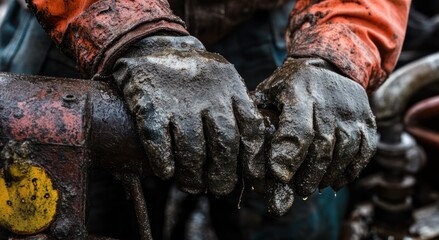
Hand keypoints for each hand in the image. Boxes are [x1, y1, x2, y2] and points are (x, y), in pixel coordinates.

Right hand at [112, 35, 264, 195]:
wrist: (154, 44)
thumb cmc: (195, 75)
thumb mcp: (223, 81)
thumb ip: (237, 110)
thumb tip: (249, 159)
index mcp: (232, 87)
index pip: (251, 129)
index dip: (253, 159)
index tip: (251, 179)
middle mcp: (209, 93)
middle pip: (224, 143)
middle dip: (223, 174)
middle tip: (220, 190)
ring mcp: (179, 98)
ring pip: (192, 148)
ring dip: (193, 174)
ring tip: (193, 186)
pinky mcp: (150, 103)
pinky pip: (158, 141)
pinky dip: (164, 162)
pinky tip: (167, 173)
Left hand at [255, 58, 375, 196]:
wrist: (329, 64)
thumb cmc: (290, 86)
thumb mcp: (269, 91)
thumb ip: (258, 117)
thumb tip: (246, 151)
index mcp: (299, 91)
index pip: (297, 130)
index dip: (288, 157)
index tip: (280, 177)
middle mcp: (328, 99)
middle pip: (322, 145)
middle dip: (309, 173)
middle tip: (299, 189)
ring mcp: (351, 109)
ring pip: (345, 150)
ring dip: (329, 175)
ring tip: (315, 186)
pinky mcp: (367, 117)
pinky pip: (364, 149)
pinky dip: (351, 170)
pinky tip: (335, 180)